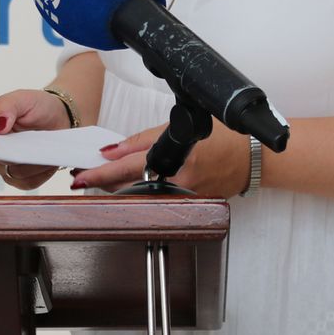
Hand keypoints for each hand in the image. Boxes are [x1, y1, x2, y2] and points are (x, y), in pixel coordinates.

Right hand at [0, 89, 72, 190]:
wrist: (59, 117)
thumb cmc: (36, 105)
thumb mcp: (22, 98)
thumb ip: (6, 106)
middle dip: (16, 155)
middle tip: (32, 144)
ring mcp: (7, 166)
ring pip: (14, 174)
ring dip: (32, 164)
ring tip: (44, 148)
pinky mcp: (22, 179)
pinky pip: (28, 183)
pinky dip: (40, 174)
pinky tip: (47, 160)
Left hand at [71, 124, 249, 196]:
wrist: (252, 160)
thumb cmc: (221, 139)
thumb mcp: (177, 129)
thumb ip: (142, 140)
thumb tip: (112, 150)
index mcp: (175, 159)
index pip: (128, 167)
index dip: (101, 173)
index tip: (81, 176)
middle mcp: (179, 182)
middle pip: (130, 186)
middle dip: (104, 181)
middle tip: (84, 175)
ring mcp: (185, 198)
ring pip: (141, 196)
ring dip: (119, 188)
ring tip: (101, 179)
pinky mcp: (190, 205)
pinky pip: (157, 199)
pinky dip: (140, 192)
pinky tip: (129, 187)